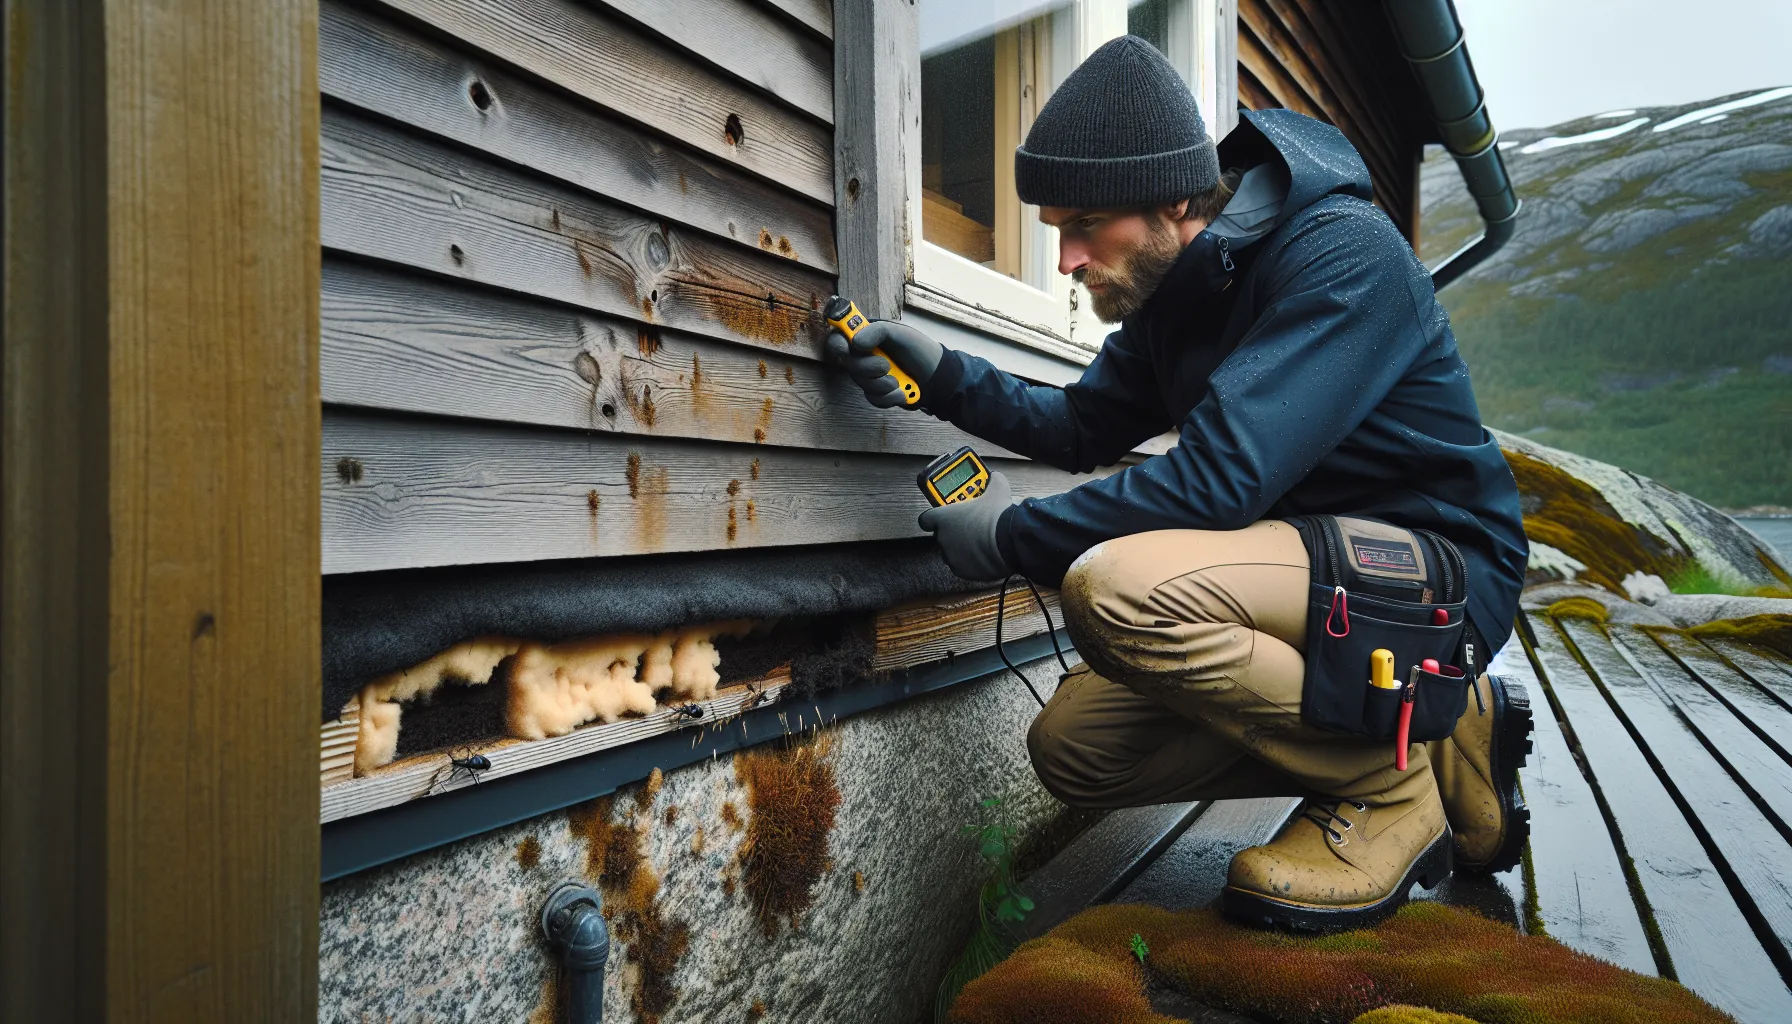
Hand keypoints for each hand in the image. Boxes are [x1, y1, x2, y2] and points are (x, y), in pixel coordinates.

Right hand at [826, 318, 943, 408]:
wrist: (937, 376)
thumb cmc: (919, 348)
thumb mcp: (900, 333)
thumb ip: (877, 331)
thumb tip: (855, 343)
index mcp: (866, 337)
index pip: (839, 339)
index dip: (837, 344)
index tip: (846, 349)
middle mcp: (863, 356)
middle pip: (848, 364)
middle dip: (866, 367)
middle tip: (885, 366)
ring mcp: (869, 376)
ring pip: (861, 383)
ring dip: (881, 384)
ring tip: (898, 381)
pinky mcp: (877, 393)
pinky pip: (873, 398)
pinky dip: (889, 397)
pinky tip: (901, 392)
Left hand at [918, 471, 1012, 580]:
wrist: (1009, 542)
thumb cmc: (997, 517)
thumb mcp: (996, 490)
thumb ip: (992, 482)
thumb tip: (995, 478)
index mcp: (942, 518)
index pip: (925, 520)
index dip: (934, 519)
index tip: (943, 517)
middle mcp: (942, 538)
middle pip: (941, 536)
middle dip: (953, 533)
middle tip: (968, 528)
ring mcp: (951, 557)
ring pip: (952, 553)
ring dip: (961, 549)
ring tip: (978, 543)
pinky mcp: (963, 572)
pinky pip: (962, 567)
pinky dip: (970, 563)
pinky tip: (982, 556)